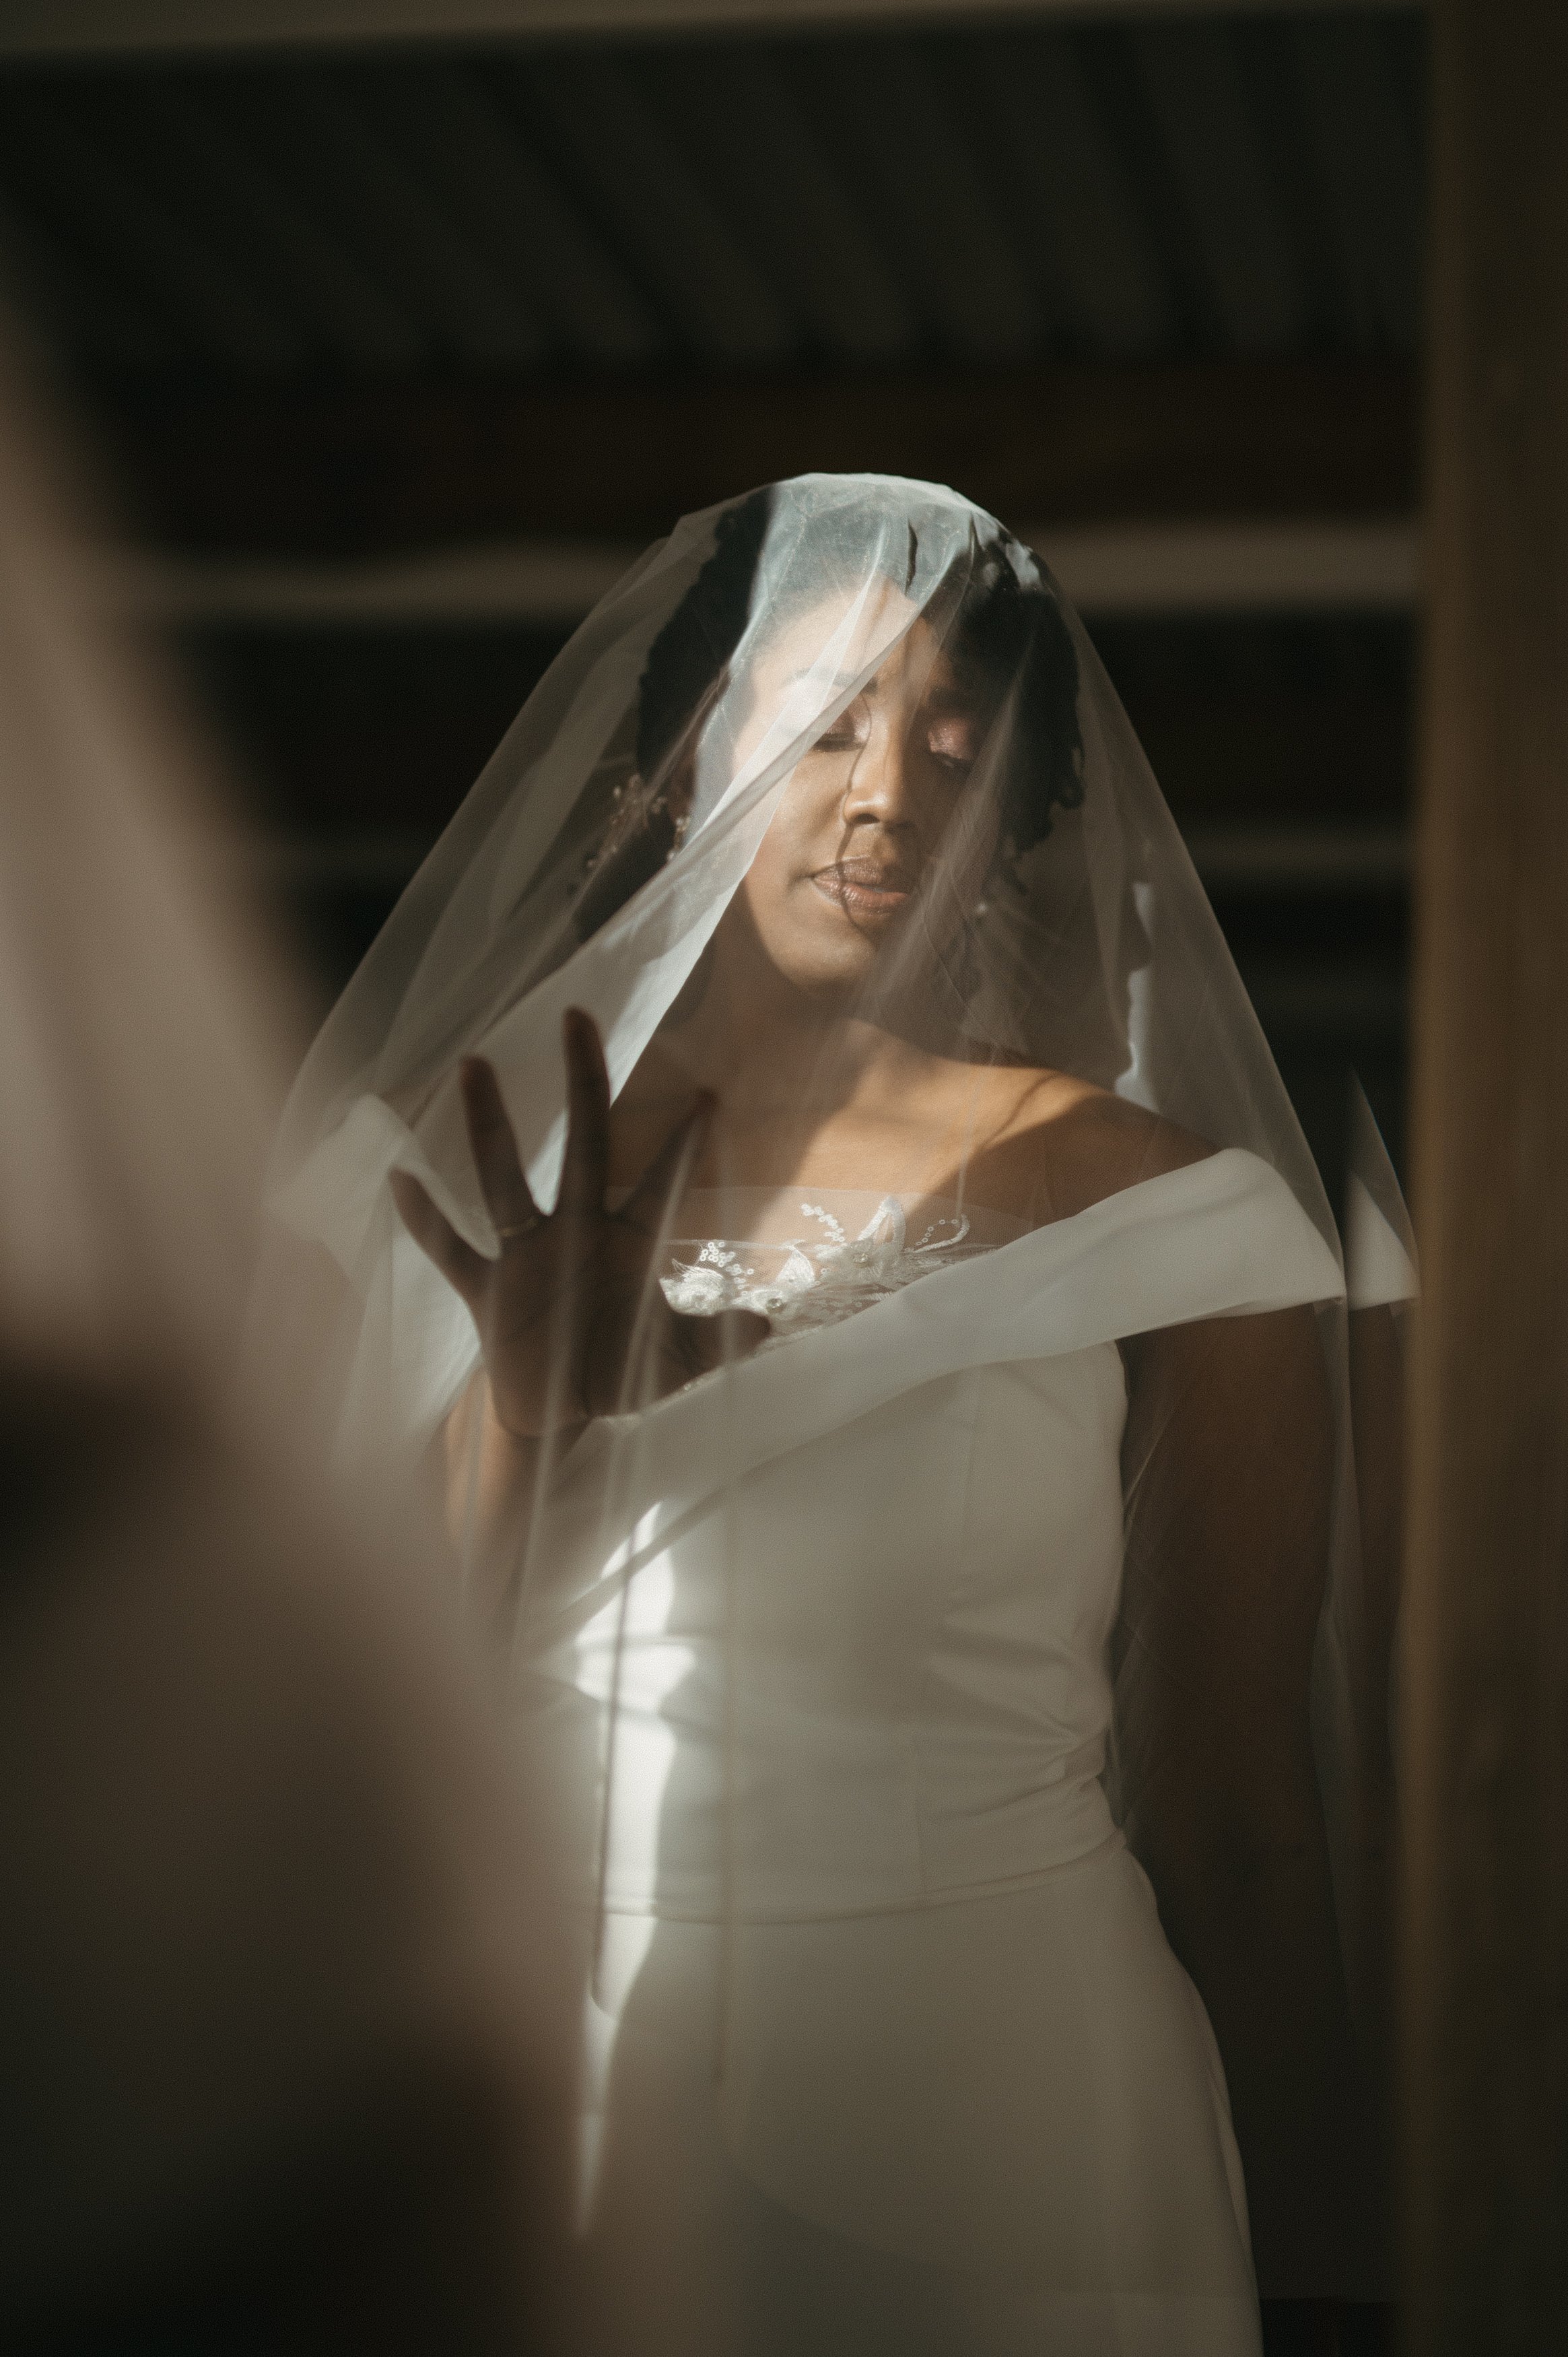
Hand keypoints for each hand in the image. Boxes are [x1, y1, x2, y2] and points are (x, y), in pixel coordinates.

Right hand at [390, 1008, 767, 1435]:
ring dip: (489, 1126)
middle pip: (584, 1146)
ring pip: (503, 1180)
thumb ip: (718, 1341)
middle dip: (583, 1084)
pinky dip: (425, 1219)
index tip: (708, 1096)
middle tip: (578, 1016)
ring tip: (475, 1063)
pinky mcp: (487, 1290)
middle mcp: (576, 1233)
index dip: (682, 1145)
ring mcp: (526, 1256)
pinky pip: (450, 1249)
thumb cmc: (619, 1373)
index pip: (660, 1185)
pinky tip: (400, 1175)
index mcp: (628, 1244)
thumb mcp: (674, 1362)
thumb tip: (767, 1323)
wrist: (557, 1416)